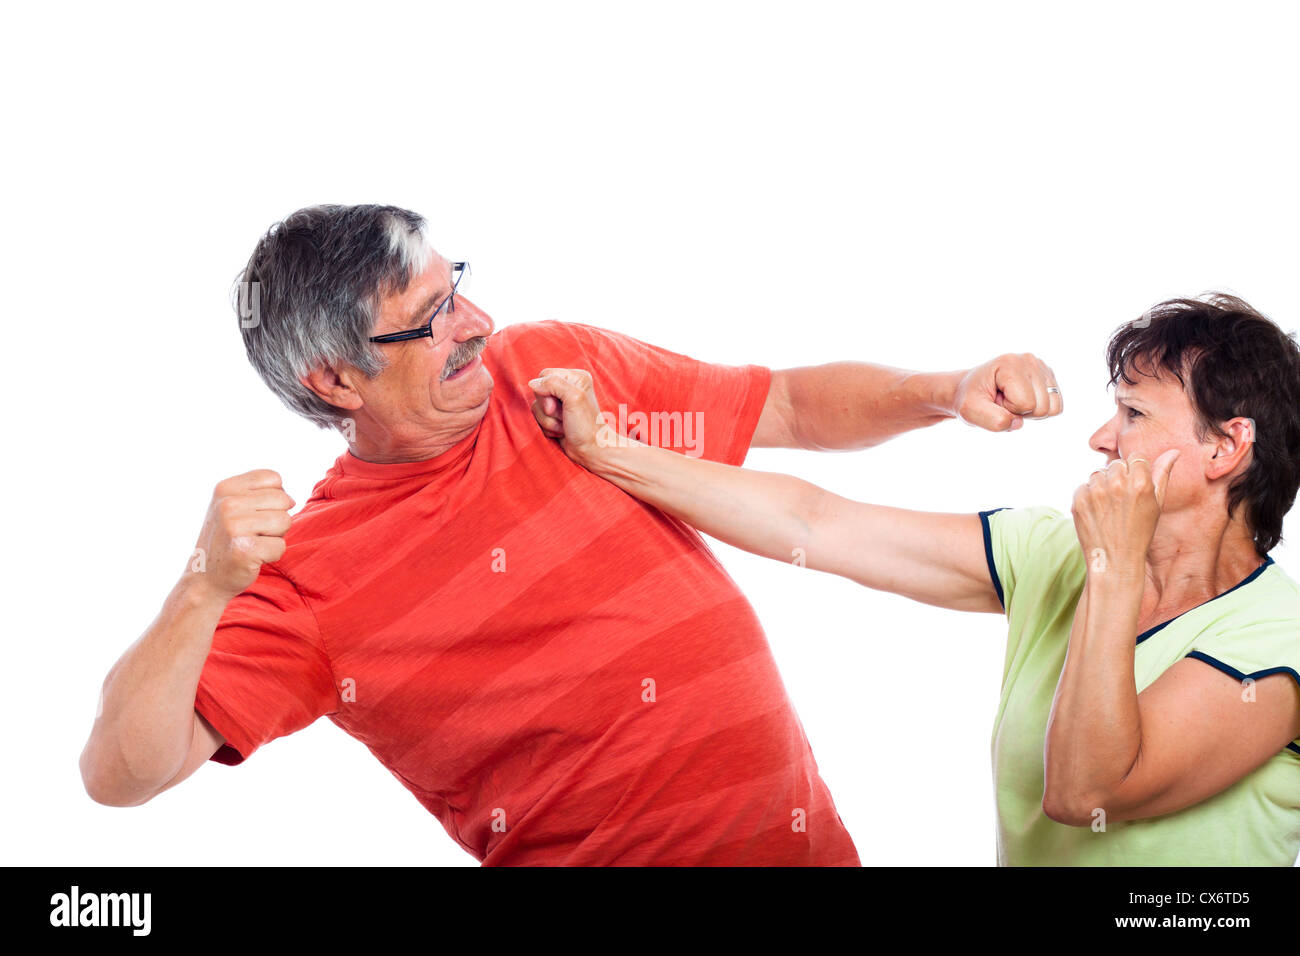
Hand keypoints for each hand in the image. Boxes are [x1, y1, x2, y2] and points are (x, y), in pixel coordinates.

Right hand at [185, 469, 294, 600]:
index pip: (273, 478)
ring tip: (253, 544)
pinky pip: (281, 546)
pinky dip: (272, 555)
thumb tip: (291, 500)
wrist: (205, 579)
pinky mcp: (245, 550)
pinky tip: (253, 558)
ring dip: (275, 537)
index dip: (274, 497)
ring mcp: (234, 527)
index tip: (255, 514)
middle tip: (254, 533)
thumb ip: (260, 493)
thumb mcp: (233, 506)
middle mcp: (227, 504)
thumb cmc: (228, 540)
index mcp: (225, 488)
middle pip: (283, 500)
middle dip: (276, 519)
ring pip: (285, 521)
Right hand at [528, 368, 617, 465]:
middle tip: (564, 416)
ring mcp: (559, 403)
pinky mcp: (554, 416)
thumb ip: (553, 384)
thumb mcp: (573, 398)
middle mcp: (567, 387)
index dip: (546, 391)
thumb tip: (533, 383)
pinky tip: (562, 431)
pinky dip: (548, 428)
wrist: (590, 450)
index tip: (560, 406)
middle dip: (548, 409)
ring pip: (536, 407)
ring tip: (564, 426)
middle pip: (538, 391)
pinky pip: (538, 419)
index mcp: (575, 377)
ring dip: (549, 421)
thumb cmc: (586, 426)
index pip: (545, 375)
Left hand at [952, 353, 1062, 430]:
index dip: (1009, 410)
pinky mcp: (1047, 376)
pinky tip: (1021, 398)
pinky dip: (1038, 409)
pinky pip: (1056, 406)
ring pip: (1052, 409)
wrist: (970, 389)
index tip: (994, 400)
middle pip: (1042, 407)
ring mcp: (1040, 366)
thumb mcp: (970, 412)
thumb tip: (1019, 422)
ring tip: (1011, 399)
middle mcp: (1029, 360)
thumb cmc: (970, 399)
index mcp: (1009, 364)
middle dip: (1020, 412)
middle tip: (1002, 401)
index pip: (1025, 404)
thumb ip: (992, 420)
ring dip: (1030, 411)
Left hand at [1071, 449, 1179, 576]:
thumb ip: (1163, 474)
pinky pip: (1083, 486)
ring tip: (1110, 506)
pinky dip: (1089, 496)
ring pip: (1098, 473)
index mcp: (1140, 483)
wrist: (1114, 560)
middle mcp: (1117, 484)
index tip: (1135, 486)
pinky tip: (1098, 512)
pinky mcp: (1078, 500)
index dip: (1136, 470)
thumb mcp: (1157, 504)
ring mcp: (1095, 491)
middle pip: (1116, 463)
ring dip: (1103, 484)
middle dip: (1119, 476)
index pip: (1136, 457)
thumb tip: (1174, 451)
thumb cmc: (1139, 533)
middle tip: (1122, 499)